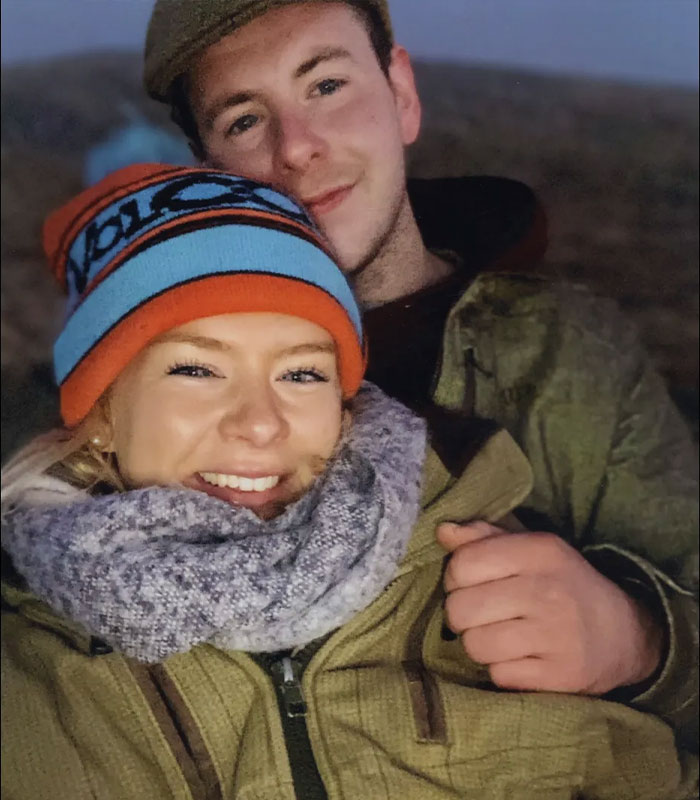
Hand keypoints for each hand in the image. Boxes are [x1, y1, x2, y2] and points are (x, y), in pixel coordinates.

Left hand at [436, 521, 663, 694]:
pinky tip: (521, 657)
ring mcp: (557, 635)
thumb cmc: (561, 583)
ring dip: (480, 644)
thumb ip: (483, 537)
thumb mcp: (530, 548)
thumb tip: (442, 531)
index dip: (455, 577)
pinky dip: (502, 670)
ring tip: (499, 636)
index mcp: (539, 550)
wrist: (624, 632)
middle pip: (461, 609)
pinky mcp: (562, 676)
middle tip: (481, 614)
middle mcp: (548, 589)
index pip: (463, 564)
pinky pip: (499, 676)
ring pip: (475, 645)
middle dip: (462, 615)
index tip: (471, 584)